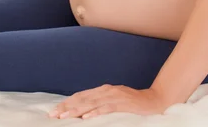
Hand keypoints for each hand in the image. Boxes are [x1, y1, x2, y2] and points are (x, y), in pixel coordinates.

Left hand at [48, 84, 167, 119]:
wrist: (154, 100)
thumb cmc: (132, 104)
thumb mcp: (114, 102)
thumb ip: (100, 104)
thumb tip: (83, 112)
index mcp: (102, 90)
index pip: (80, 96)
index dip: (67, 103)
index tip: (54, 112)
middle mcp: (106, 91)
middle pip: (82, 99)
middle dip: (67, 107)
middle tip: (53, 115)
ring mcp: (114, 96)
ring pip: (91, 103)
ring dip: (77, 110)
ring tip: (64, 117)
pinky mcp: (123, 103)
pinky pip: (107, 108)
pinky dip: (96, 112)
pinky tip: (87, 117)